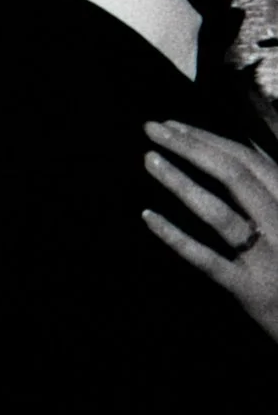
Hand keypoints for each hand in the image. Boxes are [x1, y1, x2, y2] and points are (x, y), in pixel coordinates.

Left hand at [142, 120, 277, 342]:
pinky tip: (147, 217)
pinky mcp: (250, 288)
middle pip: (234, 178)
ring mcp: (268, 258)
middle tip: (151, 128)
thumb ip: (267, 189)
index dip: (209, 140)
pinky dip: (176, 237)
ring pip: (220, 215)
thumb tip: (234, 151)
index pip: (249, 161)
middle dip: (191, 148)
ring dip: (181, 183)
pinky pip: (207, 259)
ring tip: (149, 160)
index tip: (172, 126)